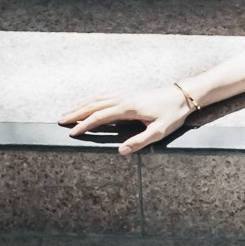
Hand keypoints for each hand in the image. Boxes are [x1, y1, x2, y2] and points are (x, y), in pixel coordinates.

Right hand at [58, 83, 191, 155]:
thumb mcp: (159, 131)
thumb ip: (140, 142)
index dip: (84, 125)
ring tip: (69, 113)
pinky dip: (92, 100)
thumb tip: (121, 151)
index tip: (72, 133)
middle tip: (60, 121)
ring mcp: (125, 94)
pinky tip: (88, 104)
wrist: (183, 95)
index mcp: (127, 108)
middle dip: (75, 113)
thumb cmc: (173, 114)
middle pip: (93, 105)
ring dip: (81, 105)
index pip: (99, 117)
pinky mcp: (129, 94)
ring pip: (97, 98)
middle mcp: (123, 99)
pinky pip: (105, 96)